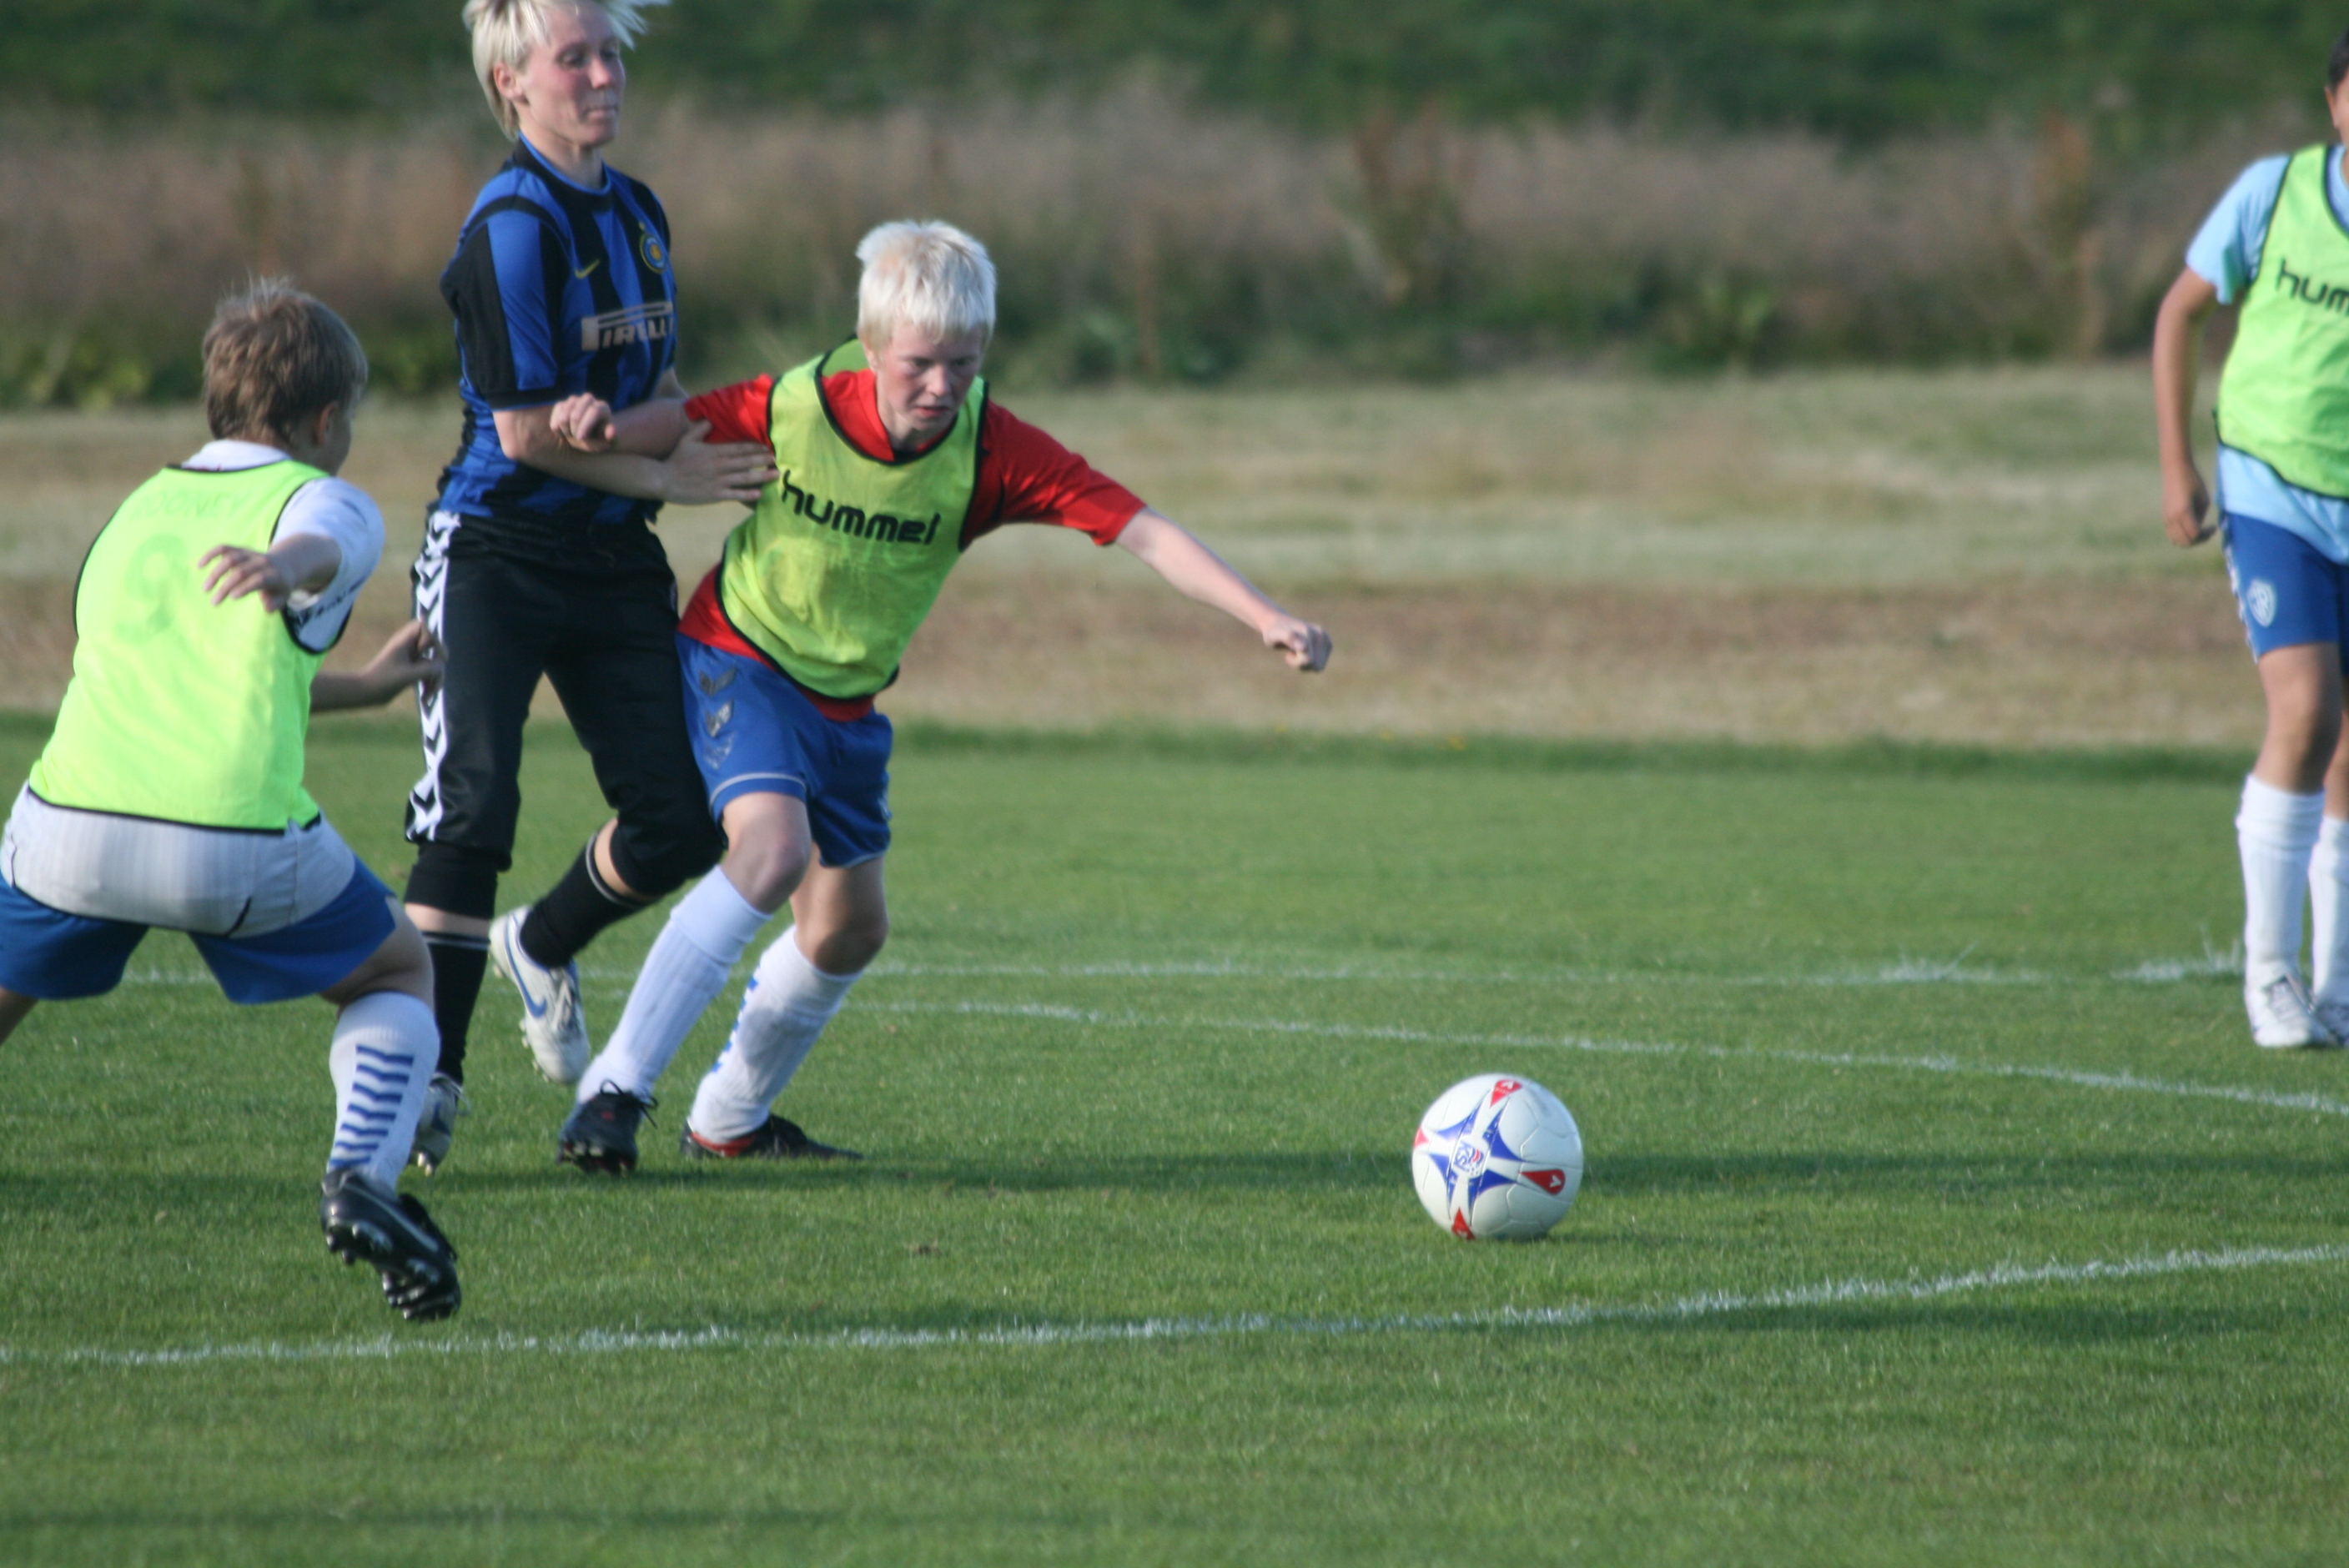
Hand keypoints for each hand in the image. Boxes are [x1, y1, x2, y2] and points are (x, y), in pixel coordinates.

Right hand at [200, 544, 293, 608]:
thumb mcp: (283, 596)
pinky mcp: (240, 549)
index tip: (232, 597)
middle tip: (214, 602)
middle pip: (242, 571)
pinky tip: (200, 565)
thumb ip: (275, 603)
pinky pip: (224, 548)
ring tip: (206, 589)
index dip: (246, 586)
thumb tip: (266, 608)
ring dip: (216, 573)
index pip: (259, 579)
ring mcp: (250, 554)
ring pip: (230, 559)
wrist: (286, 563)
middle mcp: (262, 562)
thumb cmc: (281, 585)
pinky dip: (211, 554)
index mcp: (274, 574)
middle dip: (226, 586)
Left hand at [360, 618, 445, 697]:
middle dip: (438, 662)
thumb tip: (442, 665)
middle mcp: (409, 646)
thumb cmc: (383, 681)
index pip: (425, 626)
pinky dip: (430, 684)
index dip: (433, 638)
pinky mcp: (411, 670)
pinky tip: (426, 698)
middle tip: (438, 674)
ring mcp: (411, 658)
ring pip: (433, 662)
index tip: (431, 654)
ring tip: (430, 694)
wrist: (366, 693)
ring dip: (436, 678)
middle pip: (434, 645)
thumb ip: (429, 668)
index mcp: (404, 640)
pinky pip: (428, 673)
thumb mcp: (408, 675)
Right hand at [550, 394, 617, 450]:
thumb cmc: (600, 439)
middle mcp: (589, 399)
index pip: (593, 411)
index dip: (585, 425)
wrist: (589, 436)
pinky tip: (562, 434)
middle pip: (576, 413)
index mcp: (602, 407)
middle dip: (574, 430)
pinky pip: (555, 415)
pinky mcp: (562, 404)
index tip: (580, 438)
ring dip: (566, 429)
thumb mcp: (608, 442)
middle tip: (578, 439)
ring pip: (564, 414)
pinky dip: (556, 427)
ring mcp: (574, 400)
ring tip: (572, 436)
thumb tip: (612, 431)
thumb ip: (611, 437)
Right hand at [660, 420, 778, 505]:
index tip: (768, 445)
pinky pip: (735, 494)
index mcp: (714, 452)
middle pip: (746, 462)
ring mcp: (718, 481)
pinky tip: (760, 493)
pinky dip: (747, 494)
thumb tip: (710, 417)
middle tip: (778, 458)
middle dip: (763, 459)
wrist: (664, 480)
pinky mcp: (715, 495)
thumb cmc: (676, 460)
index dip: (755, 447)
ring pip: (744, 478)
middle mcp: (719, 465)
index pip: (739, 448)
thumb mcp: (687, 440)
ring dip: (762, 476)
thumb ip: (700, 428)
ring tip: (776, 474)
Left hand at [1262, 615, 1331, 672]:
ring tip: (1296, 651)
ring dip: (1305, 664)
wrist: (1278, 623)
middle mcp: (1320, 633)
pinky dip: (1311, 662)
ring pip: (1319, 667)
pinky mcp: (1328, 643)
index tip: (1287, 654)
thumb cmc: (1274, 633)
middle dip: (1301, 664)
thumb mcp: (1274, 635)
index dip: (1295, 662)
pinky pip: (1321, 665)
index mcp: (1309, 632)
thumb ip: (1289, 639)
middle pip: (1316, 665)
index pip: (1308, 661)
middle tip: (1291, 652)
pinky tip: (1302, 652)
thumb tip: (1304, 647)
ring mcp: (1325, 638)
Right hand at [2163, 466, 2212, 546]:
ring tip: (2198, 531)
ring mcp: (2166, 518)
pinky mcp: (2164, 516)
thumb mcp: (2203, 500)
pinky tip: (2190, 526)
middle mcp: (2172, 518)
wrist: (2175, 470)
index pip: (2194, 534)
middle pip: (2184, 541)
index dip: (2206, 535)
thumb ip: (2200, 517)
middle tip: (2208, 532)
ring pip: (2176, 540)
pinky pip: (2172, 533)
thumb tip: (2198, 527)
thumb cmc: (2193, 481)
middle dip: (2198, 540)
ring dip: (2188, 540)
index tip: (2215, 527)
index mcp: (2183, 513)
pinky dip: (2181, 535)